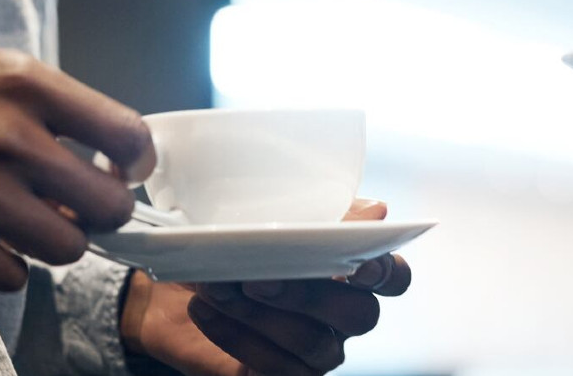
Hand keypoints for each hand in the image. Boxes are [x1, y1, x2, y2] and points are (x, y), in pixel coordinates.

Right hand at [0, 40, 152, 289]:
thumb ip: (42, 103)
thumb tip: (98, 149)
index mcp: (26, 84)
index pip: (128, 134)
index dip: (137, 163)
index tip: (126, 173)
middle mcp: (10, 138)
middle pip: (110, 206)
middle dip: (102, 214)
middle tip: (76, 209)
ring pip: (68, 249)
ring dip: (54, 243)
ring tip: (24, 226)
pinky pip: (13, 276)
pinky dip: (5, 267)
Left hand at [123, 199, 412, 375]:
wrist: (178, 276)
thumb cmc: (234, 240)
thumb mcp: (268, 213)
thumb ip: (323, 212)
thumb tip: (376, 213)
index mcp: (354, 271)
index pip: (394, 278)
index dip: (385, 273)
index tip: (357, 266)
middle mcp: (343, 316)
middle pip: (360, 316)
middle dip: (310, 295)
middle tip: (260, 278)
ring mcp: (316, 352)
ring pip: (313, 344)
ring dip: (261, 314)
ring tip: (219, 286)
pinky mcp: (281, 375)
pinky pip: (273, 368)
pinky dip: (234, 335)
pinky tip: (205, 307)